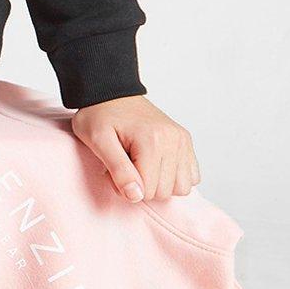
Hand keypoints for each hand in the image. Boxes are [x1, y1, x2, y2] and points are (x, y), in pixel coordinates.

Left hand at [69, 95, 199, 203]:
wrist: (110, 92)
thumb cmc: (99, 115)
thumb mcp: (98, 141)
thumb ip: (118, 170)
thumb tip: (135, 196)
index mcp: (152, 140)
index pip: (146, 191)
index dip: (125, 187)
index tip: (112, 170)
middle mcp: (173, 140)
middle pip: (164, 192)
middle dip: (142, 186)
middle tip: (125, 165)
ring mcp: (182, 140)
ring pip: (181, 188)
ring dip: (159, 184)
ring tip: (140, 165)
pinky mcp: (185, 141)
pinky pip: (191, 176)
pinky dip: (174, 178)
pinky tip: (155, 166)